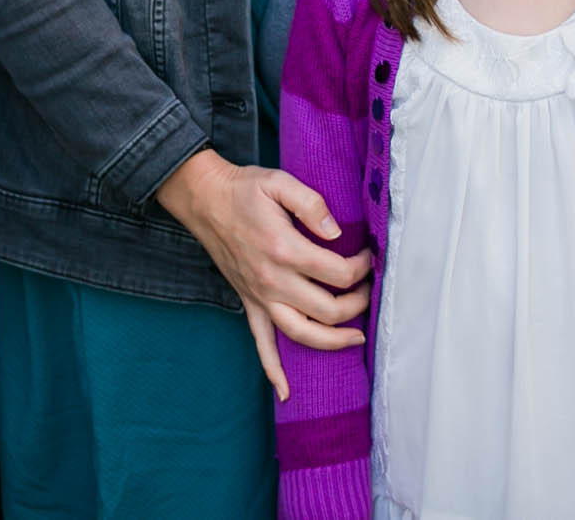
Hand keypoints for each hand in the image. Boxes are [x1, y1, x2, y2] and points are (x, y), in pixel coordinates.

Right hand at [155, 148, 373, 400]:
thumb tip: (336, 233)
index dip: (362, 268)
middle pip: (329, 310)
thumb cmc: (244, 190)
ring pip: (303, 335)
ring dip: (334, 340)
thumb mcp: (279, 182)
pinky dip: (274, 371)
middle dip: (358, 302)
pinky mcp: (249, 304)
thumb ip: (311, 204)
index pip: (338, 274)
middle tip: (368, 288)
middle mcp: (273, 281)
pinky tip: (287, 392)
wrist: (205, 200)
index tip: (368, 256)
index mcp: (284, 250)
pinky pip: (261, 345)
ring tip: (356, 336)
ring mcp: (260, 297)